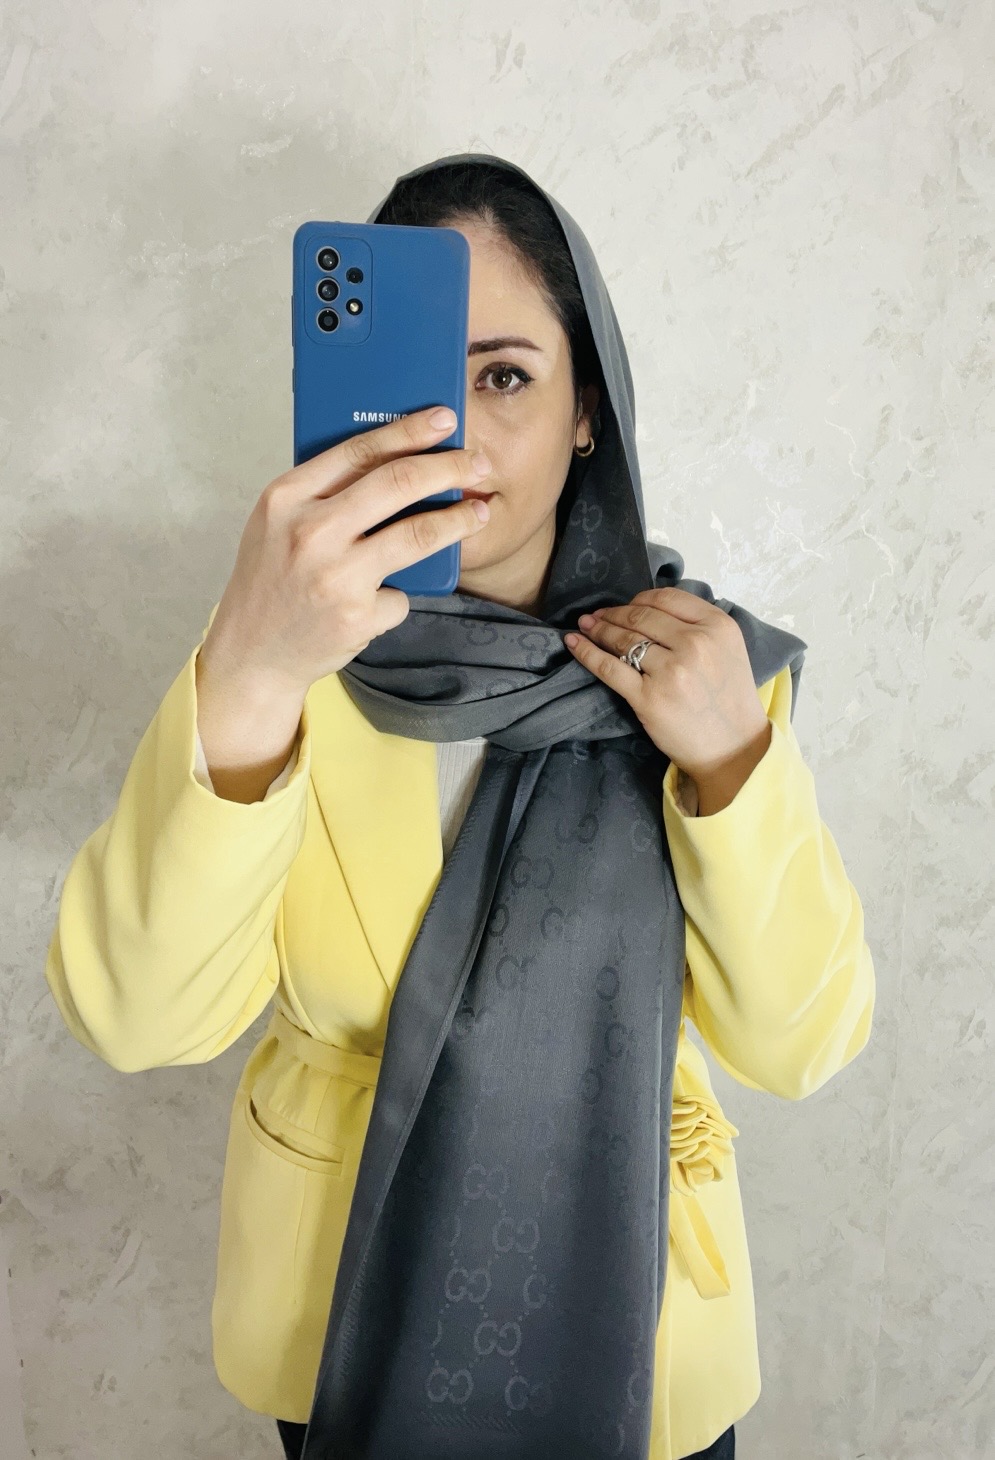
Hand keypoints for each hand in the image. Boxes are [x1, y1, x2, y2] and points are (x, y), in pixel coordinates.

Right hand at [199, 406, 492, 698]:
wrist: (252, 651)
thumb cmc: (271, 580)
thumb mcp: (277, 523)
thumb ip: (322, 492)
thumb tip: (395, 458)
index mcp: (286, 498)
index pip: (359, 450)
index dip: (410, 430)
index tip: (444, 420)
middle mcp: (309, 532)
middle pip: (398, 483)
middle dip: (449, 468)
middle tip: (478, 464)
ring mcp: (335, 575)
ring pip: (418, 534)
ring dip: (458, 520)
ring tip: (478, 512)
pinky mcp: (357, 614)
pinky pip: (401, 592)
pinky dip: (398, 593)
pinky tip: (381, 597)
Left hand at [564, 586, 771, 790]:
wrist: (734, 748)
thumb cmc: (729, 700)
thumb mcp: (728, 649)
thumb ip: (698, 625)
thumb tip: (651, 610)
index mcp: (717, 626)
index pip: (667, 597)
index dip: (639, 599)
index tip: (625, 605)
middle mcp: (695, 644)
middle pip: (641, 617)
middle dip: (612, 613)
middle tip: (595, 615)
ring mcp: (671, 671)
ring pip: (623, 639)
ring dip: (598, 629)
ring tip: (585, 626)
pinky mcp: (648, 698)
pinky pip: (609, 667)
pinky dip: (586, 652)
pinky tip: (573, 643)